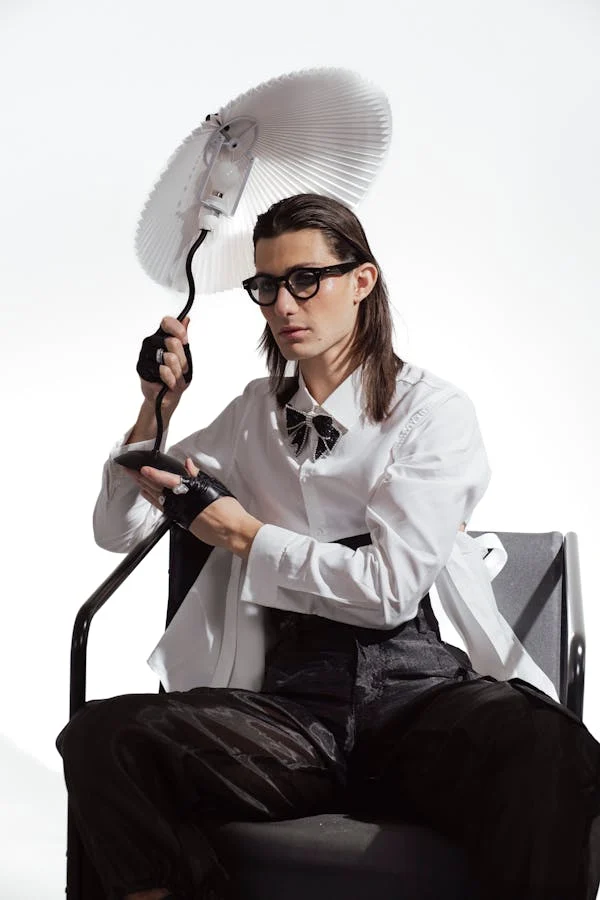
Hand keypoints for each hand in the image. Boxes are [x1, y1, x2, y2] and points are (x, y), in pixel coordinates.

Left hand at [128, 458, 262, 556]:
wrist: (232, 530)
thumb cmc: (227, 509)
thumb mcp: (213, 486)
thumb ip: (198, 475)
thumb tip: (188, 465)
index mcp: (189, 489)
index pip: (166, 479)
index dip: (152, 474)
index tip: (141, 468)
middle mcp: (181, 501)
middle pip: (156, 488)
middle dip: (142, 479)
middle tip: (130, 472)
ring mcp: (179, 512)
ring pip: (157, 498)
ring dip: (145, 489)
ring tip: (135, 482)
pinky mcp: (180, 520)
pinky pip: (162, 508)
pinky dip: (153, 500)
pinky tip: (149, 496)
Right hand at [140, 315, 191, 411]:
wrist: (167, 397)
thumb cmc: (176, 376)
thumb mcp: (185, 357)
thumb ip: (183, 337)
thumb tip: (186, 319)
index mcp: (163, 337)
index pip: (167, 322)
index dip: (178, 330)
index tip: (184, 341)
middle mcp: (152, 343)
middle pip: (173, 342)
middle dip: (183, 360)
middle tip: (181, 370)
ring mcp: (146, 354)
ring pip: (170, 358)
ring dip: (177, 372)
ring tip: (174, 378)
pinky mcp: (142, 368)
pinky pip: (163, 370)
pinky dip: (171, 380)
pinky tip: (168, 383)